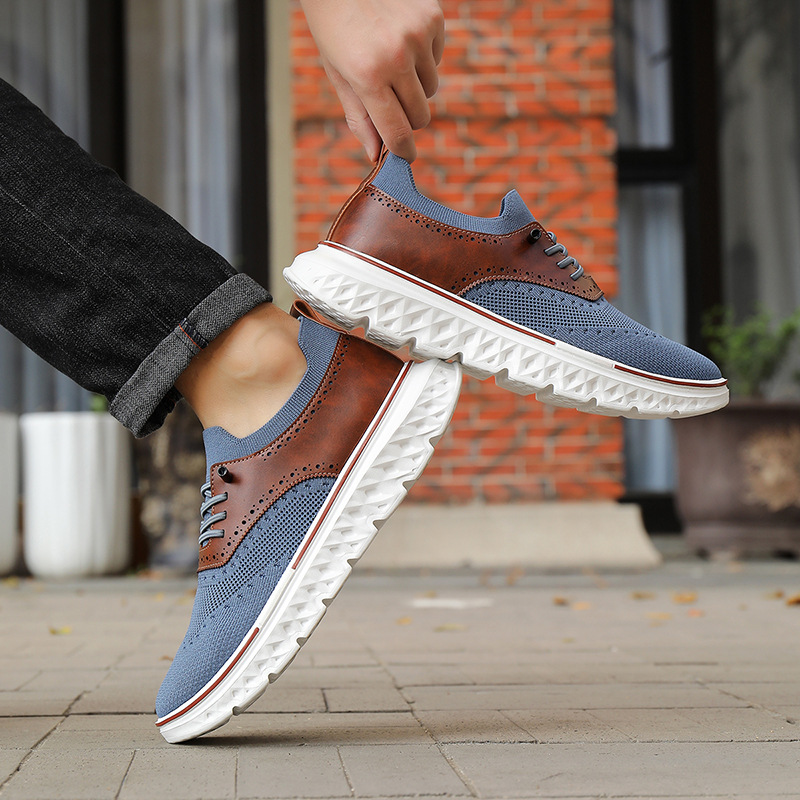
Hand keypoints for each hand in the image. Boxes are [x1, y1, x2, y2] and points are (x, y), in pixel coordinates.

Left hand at [300, 0, 443, 161]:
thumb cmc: (334, 27)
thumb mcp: (338, 73)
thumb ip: (359, 115)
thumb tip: (375, 153)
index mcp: (367, 75)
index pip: (397, 130)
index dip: (403, 149)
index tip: (406, 156)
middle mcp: (396, 56)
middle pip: (420, 115)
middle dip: (408, 117)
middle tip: (390, 102)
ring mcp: (418, 35)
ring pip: (431, 88)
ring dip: (415, 84)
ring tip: (391, 61)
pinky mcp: (433, 17)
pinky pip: (436, 58)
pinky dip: (423, 57)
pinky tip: (400, 38)